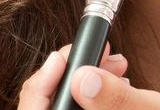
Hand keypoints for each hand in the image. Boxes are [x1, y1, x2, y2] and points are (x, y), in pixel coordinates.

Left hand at [18, 43, 159, 109]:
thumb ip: (117, 99)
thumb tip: (82, 77)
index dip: (42, 84)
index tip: (62, 56)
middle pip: (48, 108)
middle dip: (69, 75)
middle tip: (100, 56)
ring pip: (66, 107)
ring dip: (83, 81)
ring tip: (115, 65)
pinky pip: (79, 109)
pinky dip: (92, 93)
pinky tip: (115, 80)